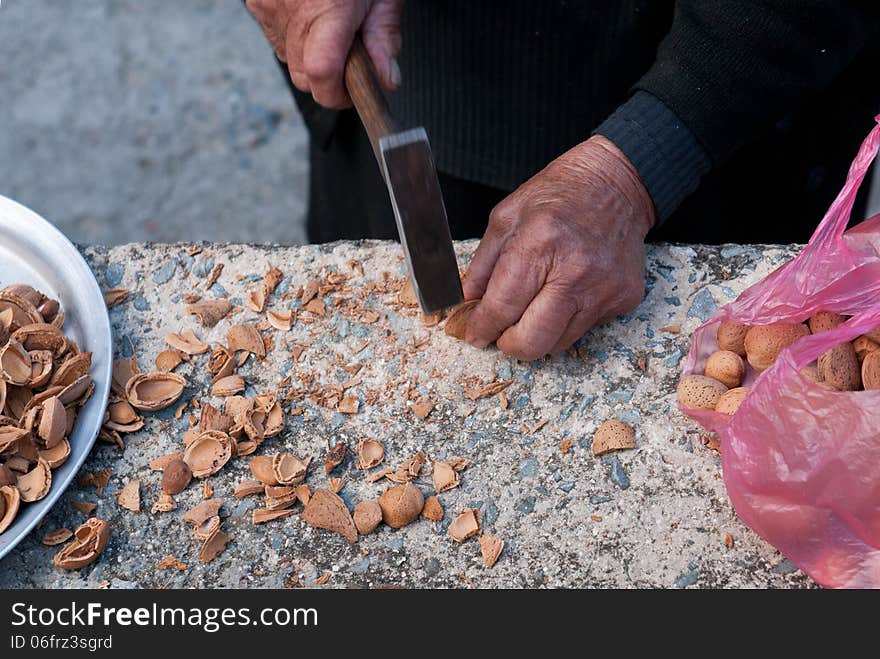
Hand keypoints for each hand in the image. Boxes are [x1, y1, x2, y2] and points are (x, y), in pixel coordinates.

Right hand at [246, 0, 403, 107]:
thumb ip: (385, 36)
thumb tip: (386, 80)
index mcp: (328, 10)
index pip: (322, 75)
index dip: (338, 96)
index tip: (354, 93)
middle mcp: (293, 11)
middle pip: (304, 78)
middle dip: (329, 80)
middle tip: (351, 60)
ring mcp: (269, 7)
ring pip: (289, 60)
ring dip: (311, 57)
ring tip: (332, 27)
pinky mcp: (257, 2)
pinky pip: (275, 38)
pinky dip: (295, 38)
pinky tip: (312, 15)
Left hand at [463, 135, 655, 360]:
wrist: (618, 184)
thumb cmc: (560, 195)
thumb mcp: (506, 217)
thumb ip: (483, 265)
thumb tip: (468, 303)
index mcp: (540, 245)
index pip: (502, 308)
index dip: (482, 328)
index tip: (474, 334)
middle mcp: (575, 271)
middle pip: (532, 341)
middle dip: (508, 345)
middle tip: (501, 333)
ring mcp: (603, 288)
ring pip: (557, 344)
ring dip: (537, 335)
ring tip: (532, 308)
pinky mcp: (624, 298)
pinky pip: (584, 330)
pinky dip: (566, 321)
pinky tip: (566, 293)